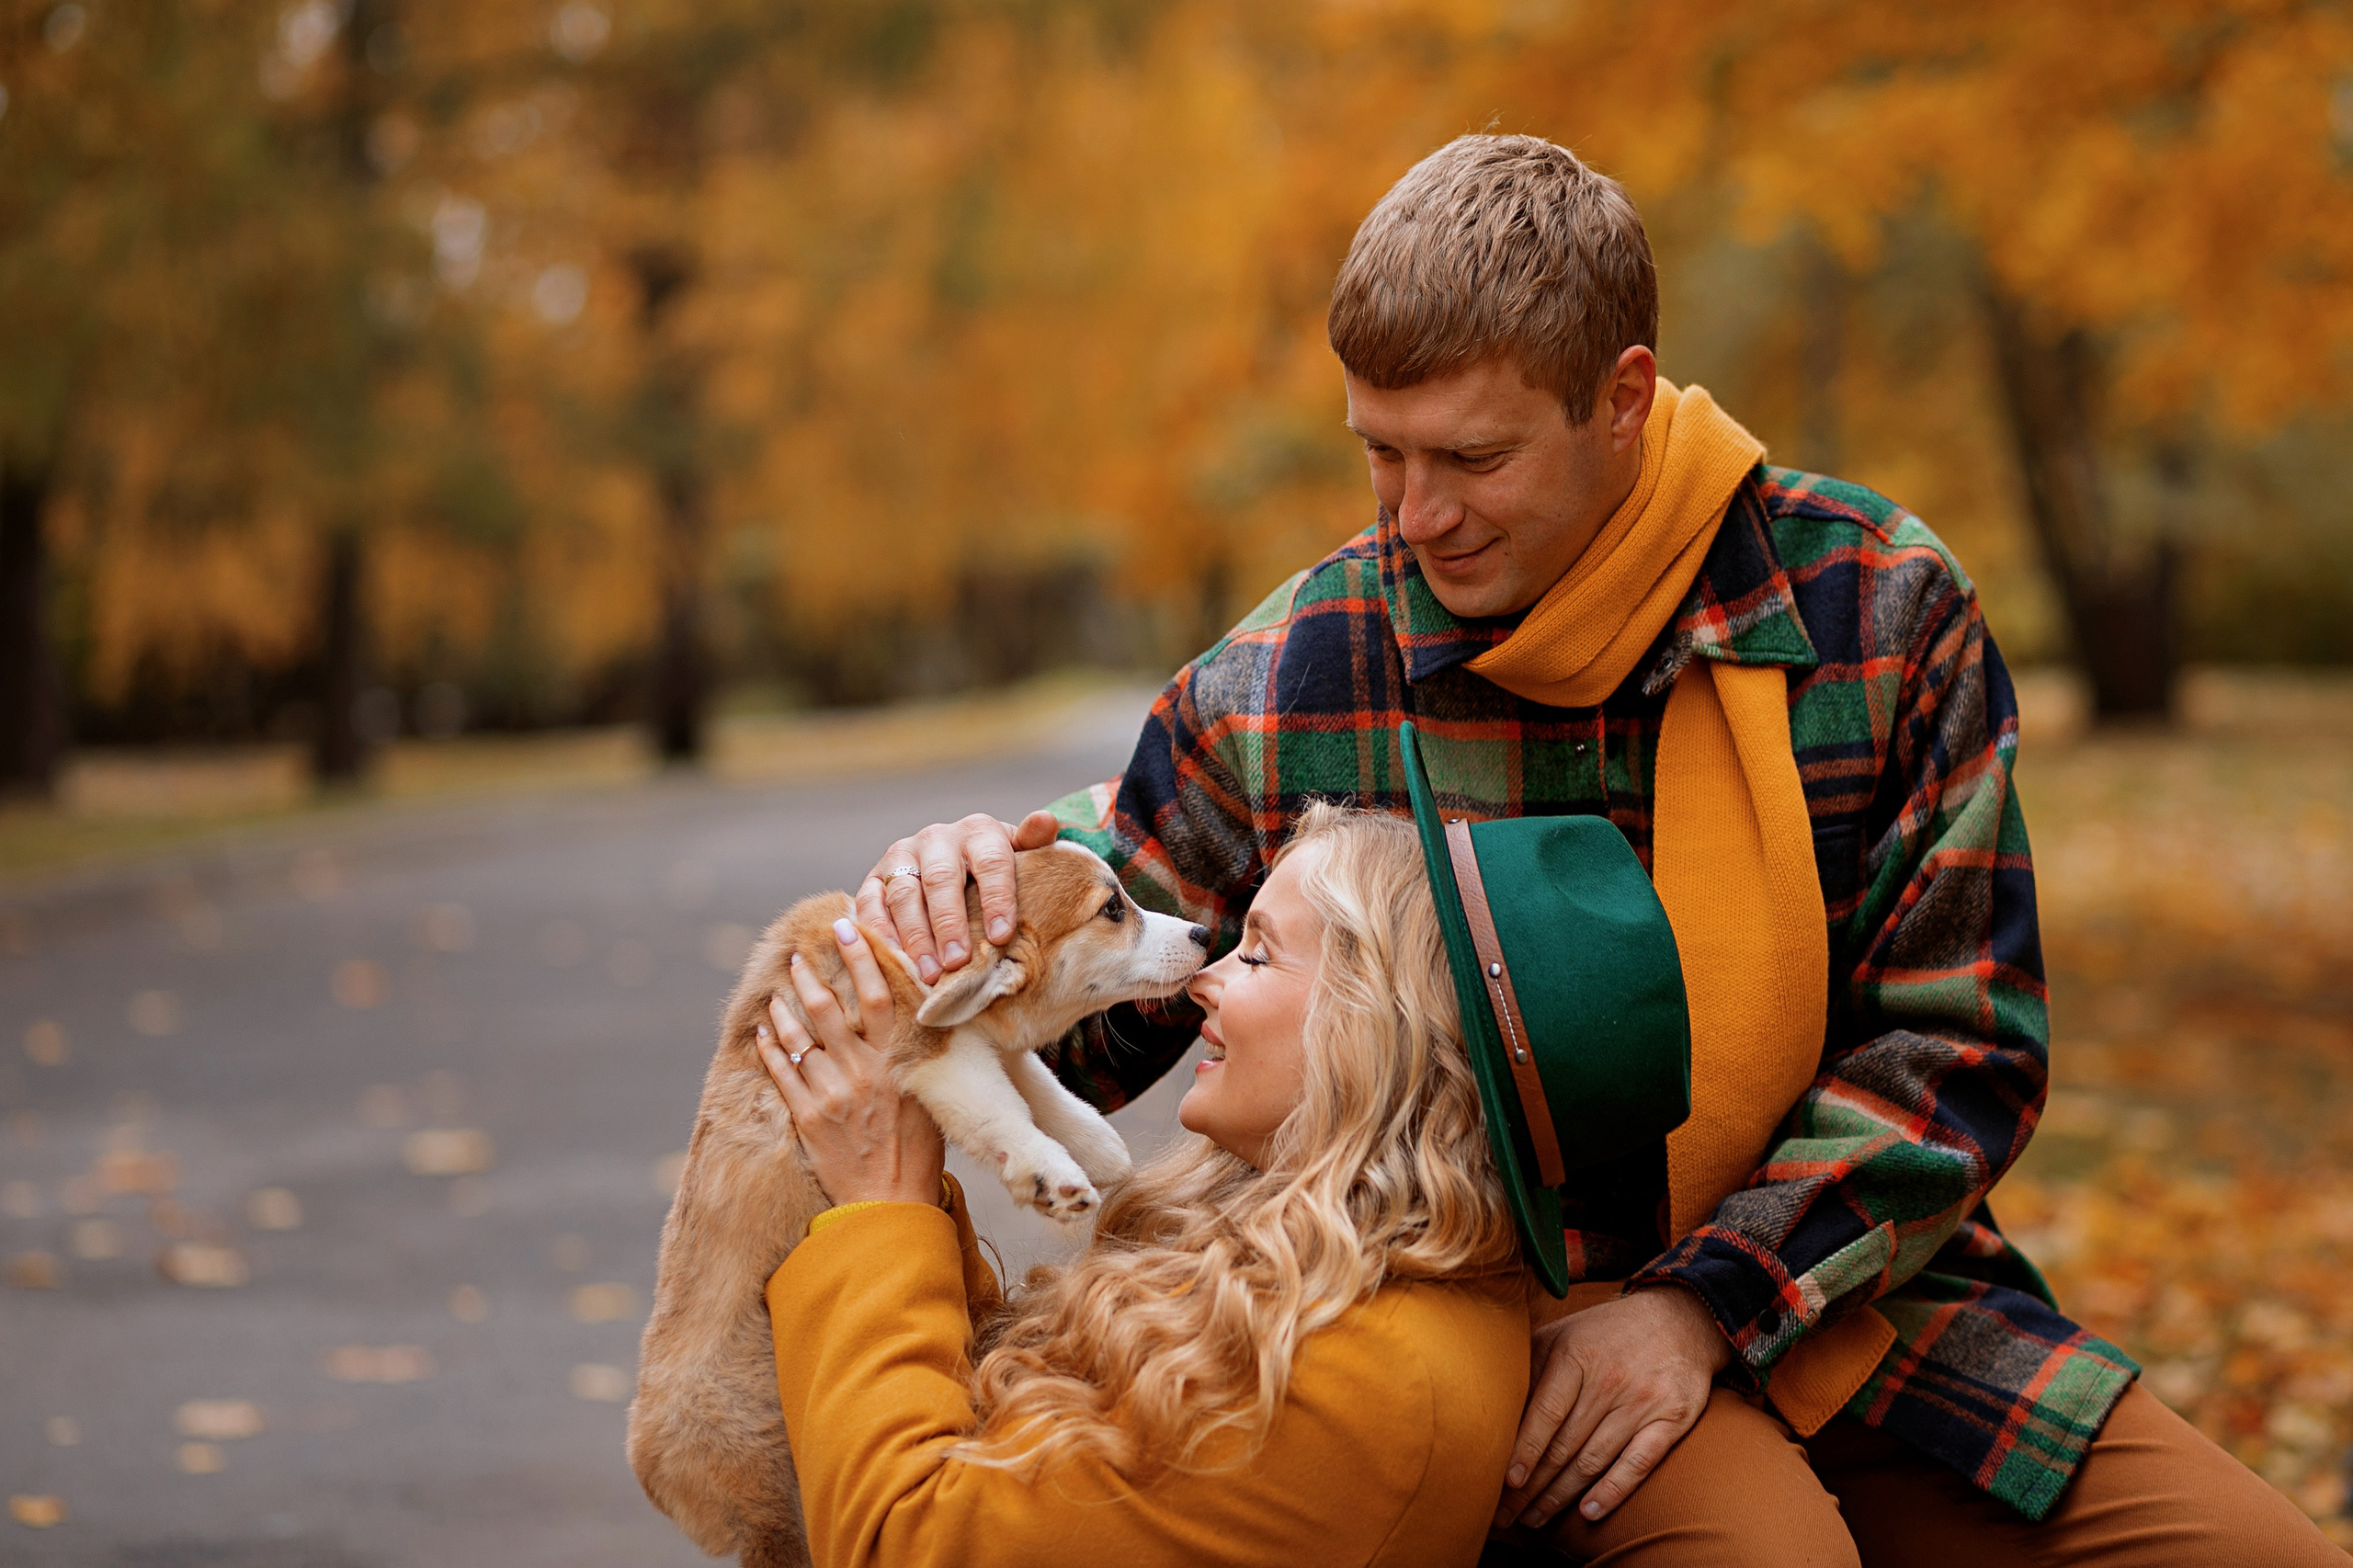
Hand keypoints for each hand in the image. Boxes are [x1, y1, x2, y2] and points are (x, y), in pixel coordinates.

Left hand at [757, 917, 944, 1205]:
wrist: (890, 1203)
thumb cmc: (918, 1151)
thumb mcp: (930, 1096)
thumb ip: (914, 1057)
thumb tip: (910, 1019)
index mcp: (898, 1062)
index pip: (880, 995)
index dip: (862, 957)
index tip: (848, 928)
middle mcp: (862, 1072)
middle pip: (830, 1009)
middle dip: (811, 976)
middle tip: (800, 954)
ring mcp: (830, 1094)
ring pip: (800, 1037)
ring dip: (786, 1007)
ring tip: (779, 988)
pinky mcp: (807, 1118)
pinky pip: (782, 1072)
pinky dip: (771, 1046)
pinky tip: (764, 1029)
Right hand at [856, 810, 1061, 983]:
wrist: (951, 863)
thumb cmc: (993, 869)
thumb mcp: (1019, 854)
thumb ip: (1034, 844)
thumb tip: (1046, 820)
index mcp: (978, 832)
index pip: (990, 861)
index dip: (996, 898)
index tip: (1001, 936)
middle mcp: (937, 838)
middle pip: (941, 879)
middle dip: (949, 923)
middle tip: (957, 962)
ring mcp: (902, 855)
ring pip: (903, 894)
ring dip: (915, 935)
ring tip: (929, 973)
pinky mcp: (875, 877)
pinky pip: (870, 903)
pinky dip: (879, 932)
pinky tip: (895, 959)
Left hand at [1494, 1286, 1731, 1529]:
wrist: (1679, 1319)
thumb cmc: (1606, 1333)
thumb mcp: (1563, 1333)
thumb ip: (1530, 1365)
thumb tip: (1492, 1406)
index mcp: (1576, 1355)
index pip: (1545, 1412)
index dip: (1524, 1450)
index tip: (1504, 1481)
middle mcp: (1609, 1380)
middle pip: (1564, 1445)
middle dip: (1532, 1486)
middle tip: (1507, 1514)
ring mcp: (1642, 1402)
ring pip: (1594, 1460)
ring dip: (1561, 1496)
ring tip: (1535, 1518)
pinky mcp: (1672, 1420)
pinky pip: (1638, 1464)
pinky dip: (1612, 1491)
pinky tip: (1588, 1512)